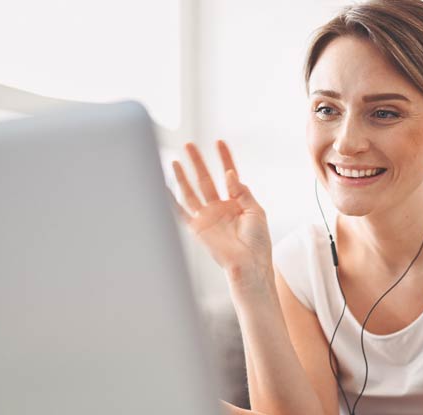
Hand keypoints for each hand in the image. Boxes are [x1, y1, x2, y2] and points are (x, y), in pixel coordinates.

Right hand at [171, 141, 271, 282]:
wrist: (251, 264)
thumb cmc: (258, 242)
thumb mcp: (256, 211)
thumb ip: (242, 191)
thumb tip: (230, 174)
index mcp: (235, 202)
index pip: (228, 175)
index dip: (224, 158)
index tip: (219, 142)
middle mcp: (219, 208)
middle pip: (206, 180)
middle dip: (198, 162)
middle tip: (190, 145)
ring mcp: (208, 217)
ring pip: (191, 192)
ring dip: (183, 177)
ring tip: (176, 161)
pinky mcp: (198, 228)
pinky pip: (182, 212)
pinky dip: (171, 201)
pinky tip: (164, 187)